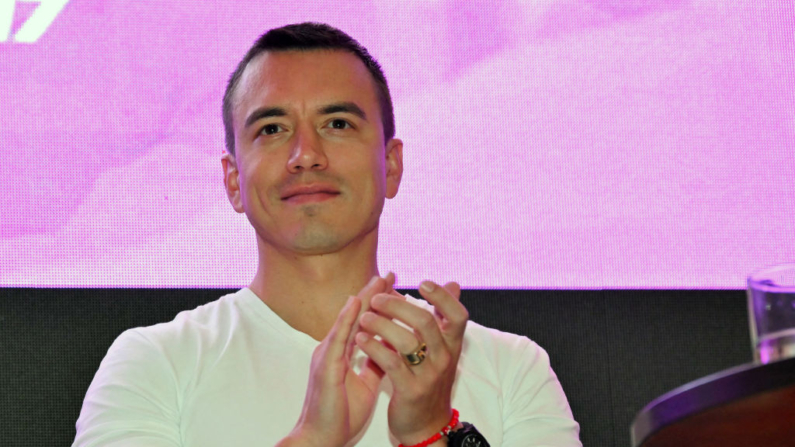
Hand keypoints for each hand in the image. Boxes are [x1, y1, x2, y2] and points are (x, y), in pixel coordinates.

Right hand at [282, 276, 390, 446]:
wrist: (322, 438)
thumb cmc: (340, 414)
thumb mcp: (365, 385)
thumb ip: (374, 365)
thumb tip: (389, 349)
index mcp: (342, 353)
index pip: (363, 322)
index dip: (377, 304)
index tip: (393, 285)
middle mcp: (333, 349)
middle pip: (355, 315)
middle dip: (373, 293)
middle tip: (389, 272)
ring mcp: (327, 355)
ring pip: (347, 320)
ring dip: (363, 298)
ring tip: (378, 279)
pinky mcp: (326, 366)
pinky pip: (338, 339)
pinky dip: (346, 319)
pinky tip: (355, 304)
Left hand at [355, 280, 468, 445]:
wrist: (426, 424)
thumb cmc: (429, 379)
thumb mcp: (441, 349)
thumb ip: (442, 317)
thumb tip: (453, 283)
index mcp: (452, 345)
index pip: (458, 315)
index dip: (443, 297)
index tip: (422, 283)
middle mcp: (444, 358)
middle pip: (426, 322)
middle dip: (398, 305)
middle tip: (376, 299)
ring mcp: (428, 375)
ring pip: (406, 341)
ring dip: (381, 325)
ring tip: (364, 318)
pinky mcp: (411, 391)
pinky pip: (391, 363)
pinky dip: (374, 348)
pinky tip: (361, 340)